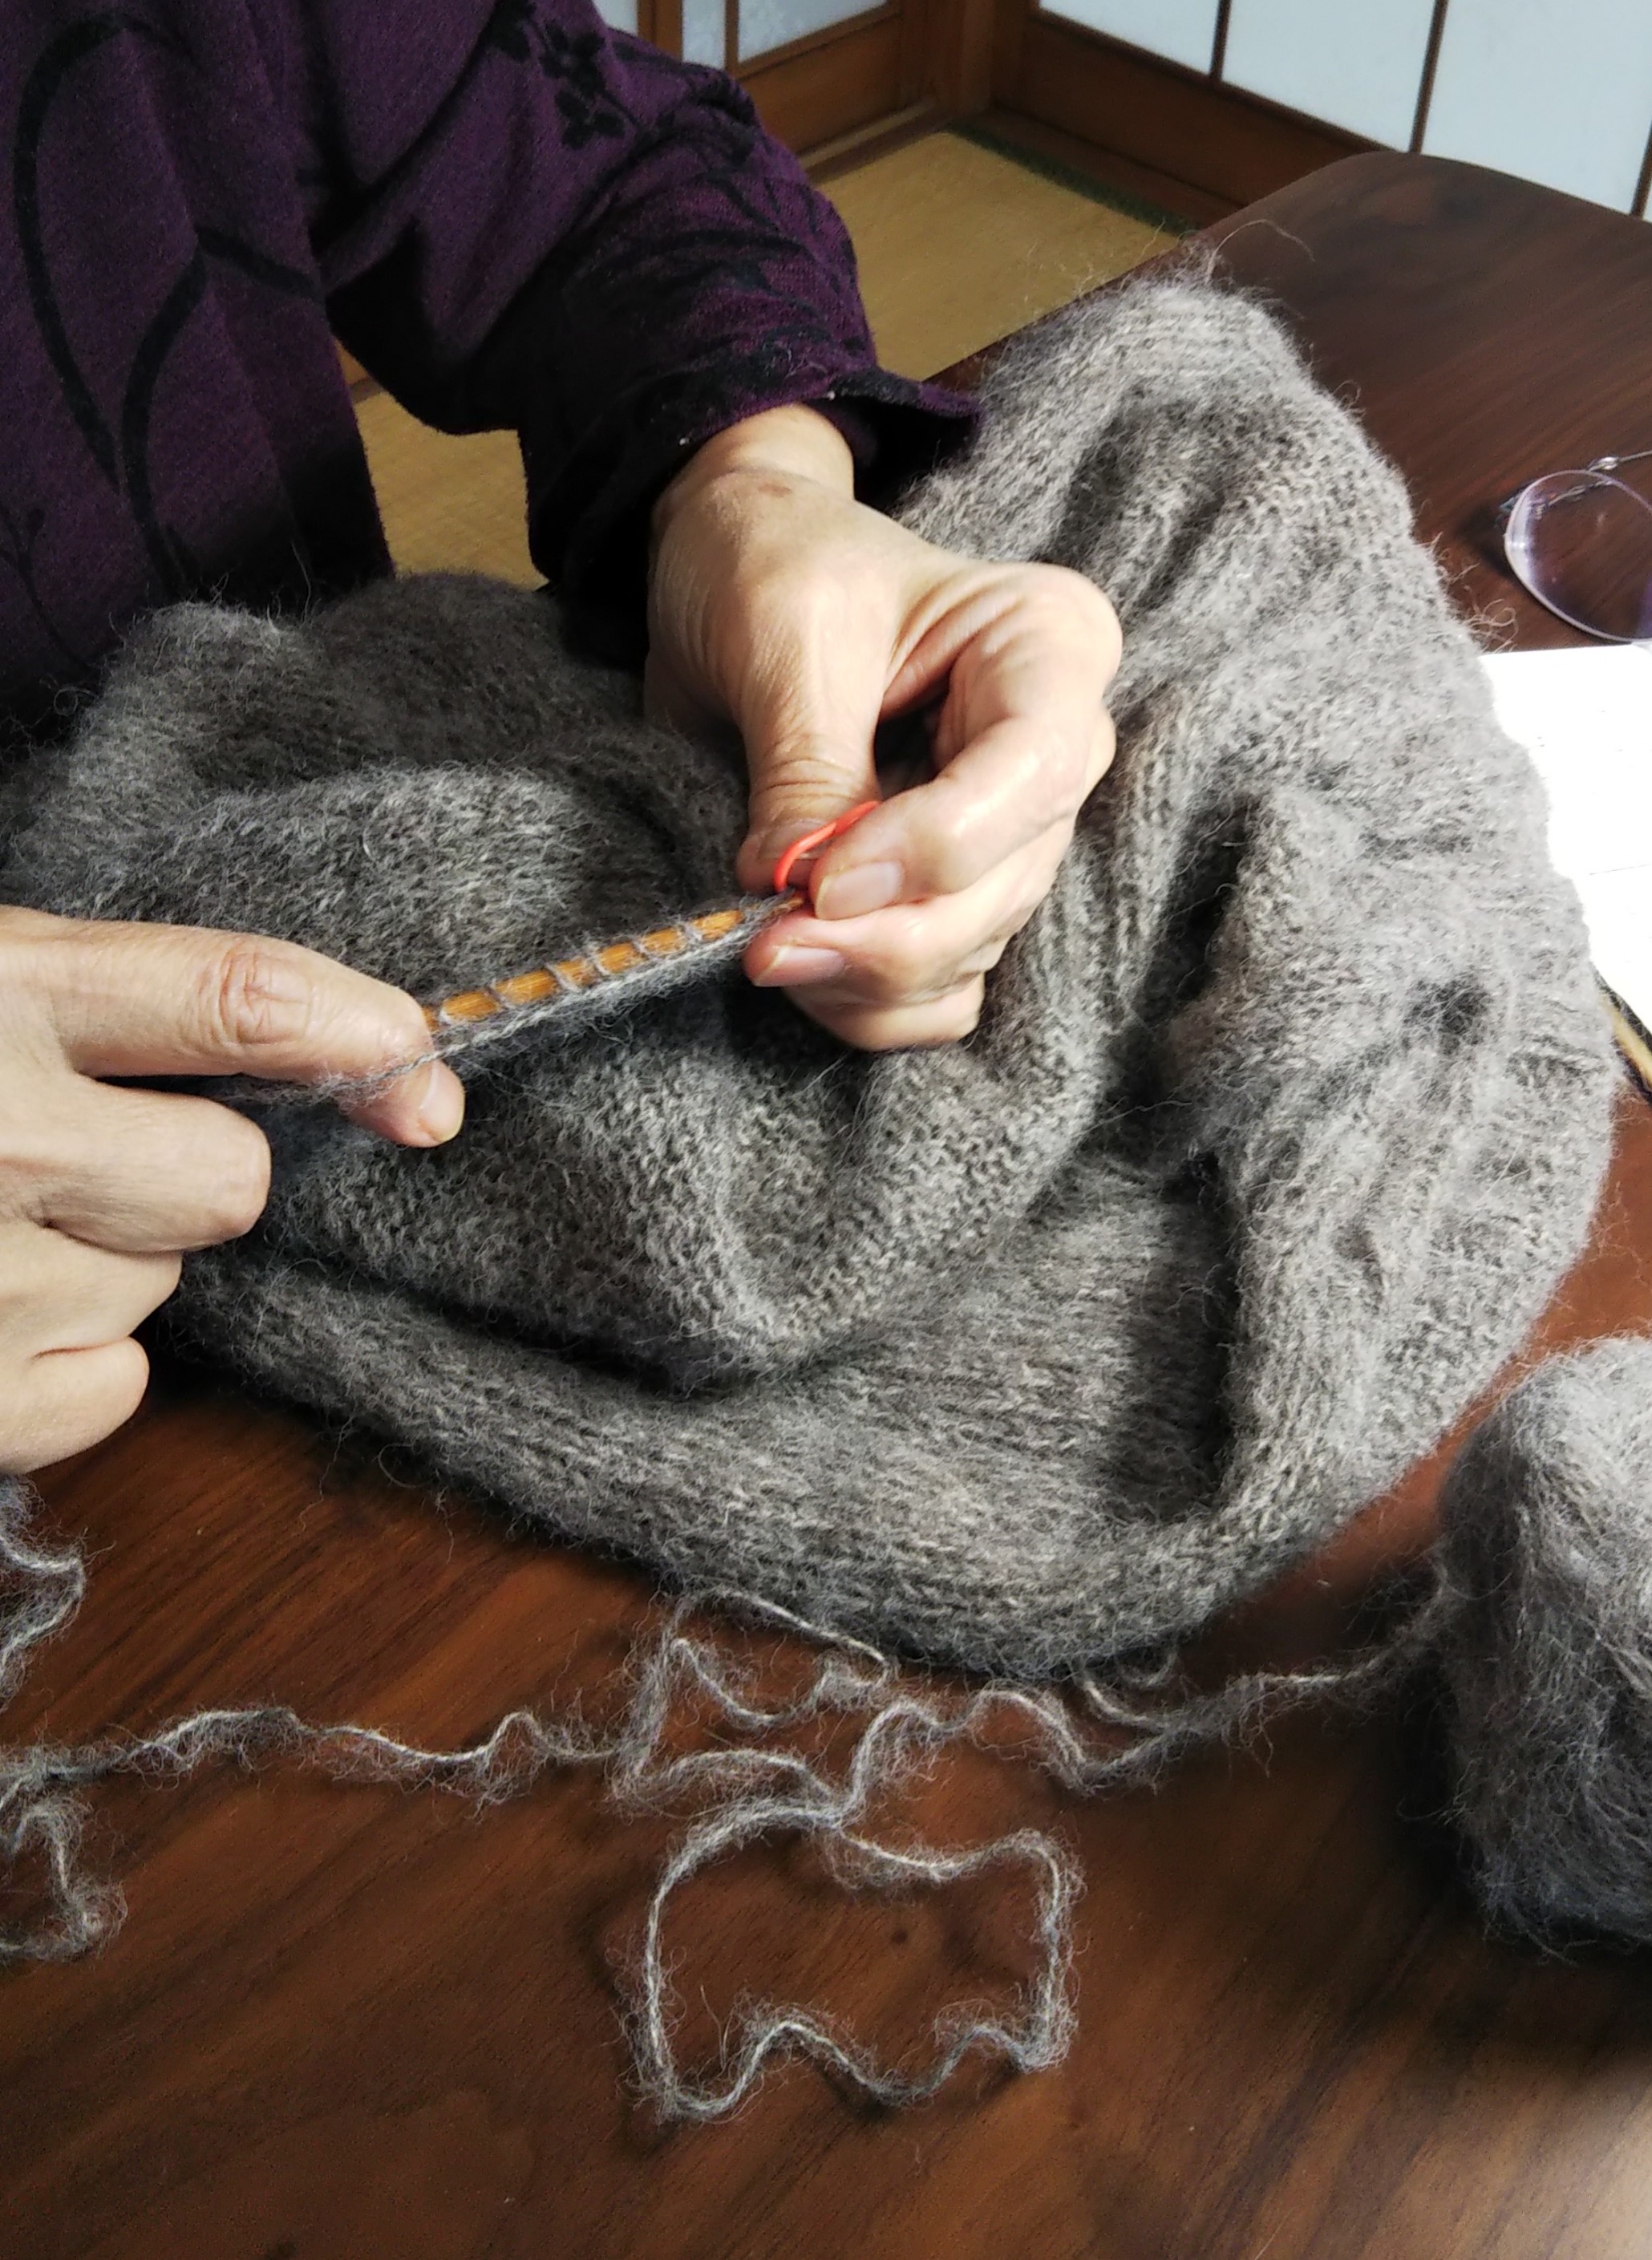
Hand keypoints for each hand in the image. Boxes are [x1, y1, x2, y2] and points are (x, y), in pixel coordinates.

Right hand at [0, 908, 463, 1473]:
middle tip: (66, 1153)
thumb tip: (342, 1050)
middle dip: (179, 1173)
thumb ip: (100, 1001)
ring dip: (90, 1263)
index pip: (234, 1001)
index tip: (421, 1074)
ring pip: (156, 1289)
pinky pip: (114, 1387)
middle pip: (225, 1182)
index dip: (360, 1035)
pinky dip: (63, 1363)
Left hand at [647, 404, 1119, 1048]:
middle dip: (885, 938)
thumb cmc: (771, 563)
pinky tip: (805, 971)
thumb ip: (807, 770)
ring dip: (864, 977)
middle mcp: (1055, 751)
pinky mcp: (955, 895)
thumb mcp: (782, 638)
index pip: (1033, 772)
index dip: (932, 847)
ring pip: (969, 953)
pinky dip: (872, 1005)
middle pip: (1005, 886)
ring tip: (764, 944)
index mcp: (1050, 646)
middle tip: (765, 944)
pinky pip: (942, 994)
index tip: (817, 881)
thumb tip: (799, 900)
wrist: (733, 564)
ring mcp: (1011, 834)